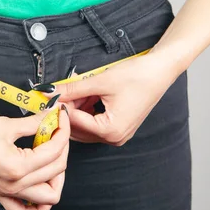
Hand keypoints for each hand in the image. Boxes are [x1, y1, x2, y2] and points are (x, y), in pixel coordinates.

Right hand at [0, 106, 69, 209]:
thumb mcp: (6, 124)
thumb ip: (34, 123)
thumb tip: (52, 116)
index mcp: (16, 168)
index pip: (54, 151)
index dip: (62, 130)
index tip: (61, 117)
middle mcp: (13, 185)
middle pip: (56, 172)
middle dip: (63, 149)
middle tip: (57, 131)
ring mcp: (5, 192)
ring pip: (47, 198)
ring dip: (56, 178)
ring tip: (52, 157)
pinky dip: (38, 204)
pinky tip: (40, 183)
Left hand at [43, 50, 181, 145]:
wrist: (160, 71)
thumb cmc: (136, 76)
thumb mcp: (99, 81)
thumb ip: (72, 88)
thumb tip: (49, 91)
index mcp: (110, 131)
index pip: (74, 122)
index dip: (60, 107)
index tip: (48, 95)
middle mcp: (114, 138)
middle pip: (78, 129)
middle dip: (68, 109)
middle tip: (60, 90)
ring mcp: (118, 135)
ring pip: (85, 126)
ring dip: (77, 108)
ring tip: (78, 87)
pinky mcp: (119, 128)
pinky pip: (95, 123)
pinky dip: (87, 109)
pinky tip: (88, 93)